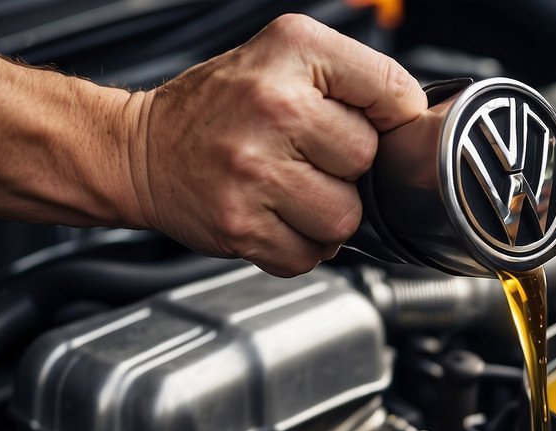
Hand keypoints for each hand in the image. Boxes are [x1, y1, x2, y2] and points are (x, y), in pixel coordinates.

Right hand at [127, 14, 425, 275]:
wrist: (139, 150)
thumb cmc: (219, 108)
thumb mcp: (284, 60)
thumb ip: (353, 81)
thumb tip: (416, 123)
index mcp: (294, 50)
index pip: (392, 89)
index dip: (390, 116)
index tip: (367, 123)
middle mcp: (274, 105)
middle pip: (368, 161)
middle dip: (346, 168)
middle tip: (307, 158)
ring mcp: (255, 169)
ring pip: (344, 218)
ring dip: (326, 215)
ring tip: (292, 193)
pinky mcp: (241, 224)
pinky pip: (309, 255)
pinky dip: (298, 247)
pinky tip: (273, 218)